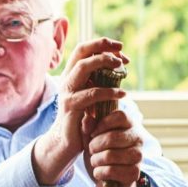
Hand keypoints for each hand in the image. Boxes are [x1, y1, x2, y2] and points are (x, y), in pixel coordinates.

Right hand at [32, 38, 128, 185]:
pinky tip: (122, 94)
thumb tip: (119, 63)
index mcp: (71, 75)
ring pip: (83, 68)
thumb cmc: (82, 118)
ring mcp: (67, 92)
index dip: (102, 44)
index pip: (83, 49)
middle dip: (103, 49)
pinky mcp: (71, 107)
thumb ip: (100, 79)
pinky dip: (109, 92)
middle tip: (121, 56)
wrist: (65, 142)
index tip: (120, 48)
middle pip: (82, 53)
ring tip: (122, 69)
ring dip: (104, 64)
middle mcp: (67, 80)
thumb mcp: (92, 95)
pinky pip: (91, 94)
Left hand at [84, 109, 143, 186]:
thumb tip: (87, 118)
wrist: (105, 179)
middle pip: (112, 137)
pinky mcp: (135, 173)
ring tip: (95, 161)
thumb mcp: (89, 139)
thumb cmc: (99, 153)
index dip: (103, 123)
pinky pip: (111, 171)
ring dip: (96, 160)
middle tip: (92, 151)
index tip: (93, 133)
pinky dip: (99, 173)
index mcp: (129, 125)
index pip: (120, 115)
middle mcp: (137, 138)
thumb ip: (87, 127)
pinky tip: (100, 172)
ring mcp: (138, 156)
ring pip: (110, 155)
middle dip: (94, 146)